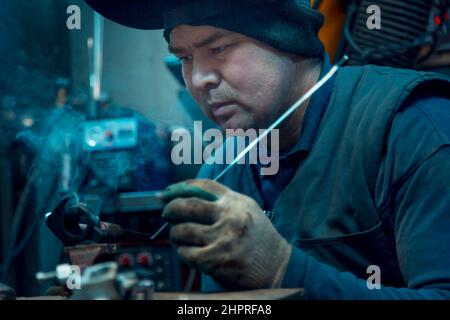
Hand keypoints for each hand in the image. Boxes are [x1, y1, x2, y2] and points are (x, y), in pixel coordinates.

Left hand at [162, 179, 290, 289]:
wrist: (277, 266)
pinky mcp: (216, 261)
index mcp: (236, 202)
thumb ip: (222, 201)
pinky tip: (188, 252)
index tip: (166, 193)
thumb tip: (187, 195)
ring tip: (179, 236)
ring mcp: (223, 239)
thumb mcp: (247, 210)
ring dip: (175, 234)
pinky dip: (182, 253)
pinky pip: (185, 253)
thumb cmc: (259, 238)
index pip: (202, 187)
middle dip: (170, 208)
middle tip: (166, 213)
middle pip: (187, 205)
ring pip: (182, 230)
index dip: (179, 187)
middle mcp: (229, 217)